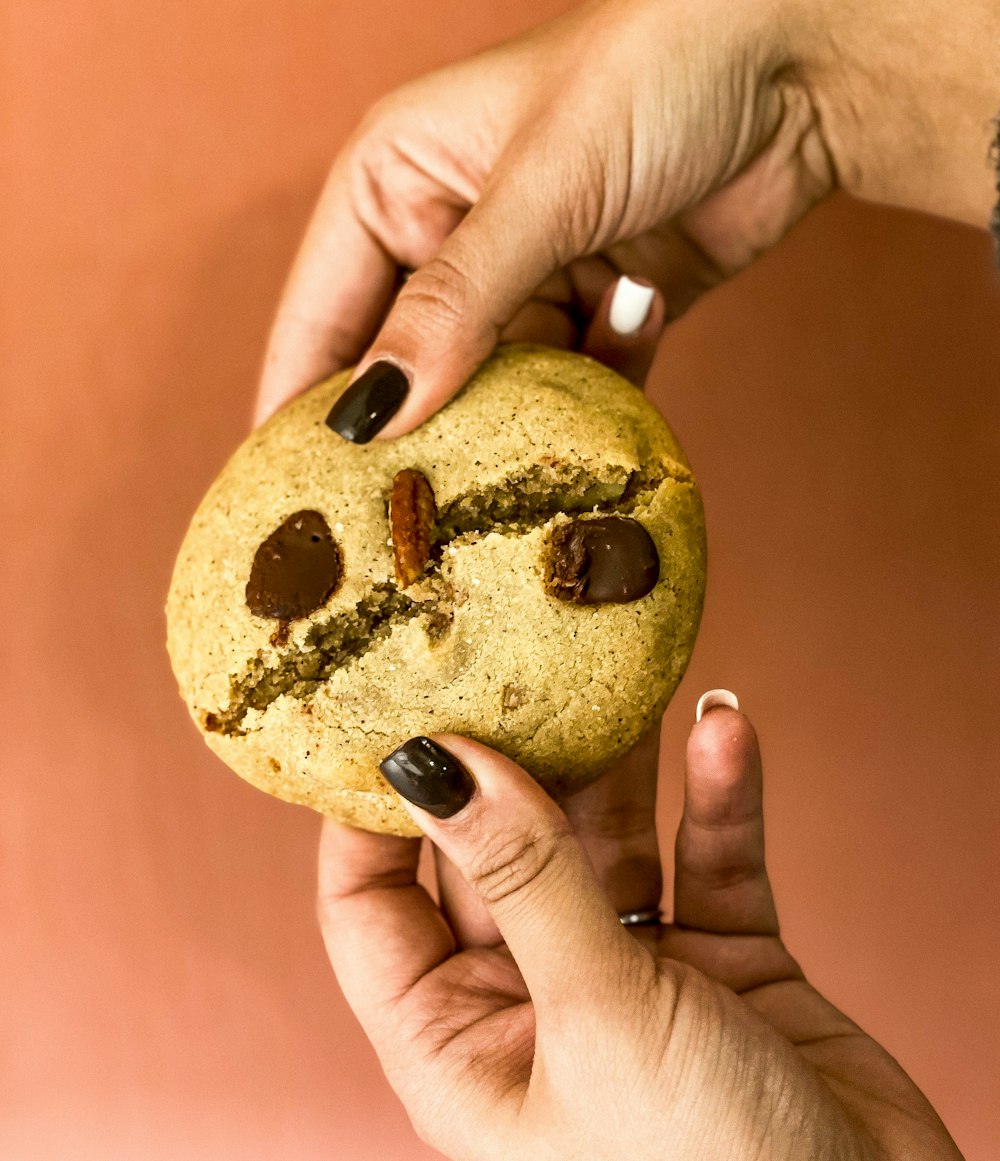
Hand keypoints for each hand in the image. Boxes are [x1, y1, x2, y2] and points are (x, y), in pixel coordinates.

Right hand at [256, 0, 997, 434]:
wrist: (801, 63)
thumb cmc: (652, 73)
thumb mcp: (537, 190)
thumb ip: (452, 306)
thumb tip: (371, 412)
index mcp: (394, 182)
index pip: (321, 315)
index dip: (298, 408)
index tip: (282, 499)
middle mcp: (447, 235)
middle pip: (406, 368)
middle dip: (417, 435)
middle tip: (403, 525)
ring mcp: (524, 277)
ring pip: (495, 389)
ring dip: (521, 420)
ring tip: (522, 465)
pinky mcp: (594, 309)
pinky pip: (573, 382)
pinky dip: (599, 382)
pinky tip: (628, 339)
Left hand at [317, 700, 961, 1159]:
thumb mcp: (600, 1023)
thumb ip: (527, 881)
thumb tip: (438, 765)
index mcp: (458, 1044)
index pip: (370, 905)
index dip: (368, 808)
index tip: (387, 707)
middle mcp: (532, 1001)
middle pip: (496, 850)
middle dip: (511, 757)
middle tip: (514, 657)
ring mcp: (627, 975)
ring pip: (604, 842)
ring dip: (619, 761)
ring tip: (616, 672)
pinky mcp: (721, 961)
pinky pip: (709, 859)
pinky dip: (718, 797)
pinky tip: (722, 726)